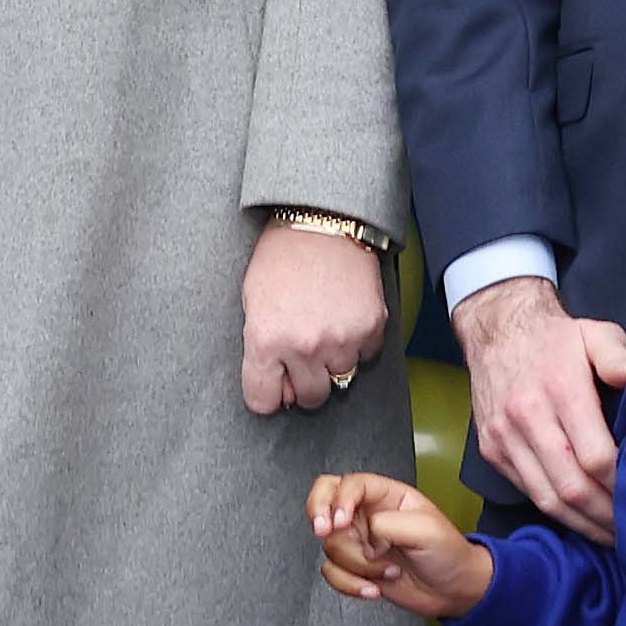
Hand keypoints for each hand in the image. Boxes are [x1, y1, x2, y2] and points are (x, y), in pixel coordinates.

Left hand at [242, 223, 391, 417]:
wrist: (323, 224)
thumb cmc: (280, 260)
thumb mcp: (253, 305)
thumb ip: (261, 351)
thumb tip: (279, 390)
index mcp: (266, 341)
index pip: (263, 402)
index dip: (267, 395)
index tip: (272, 386)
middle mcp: (304, 347)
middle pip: (309, 399)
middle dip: (304, 384)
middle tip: (302, 359)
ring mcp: (342, 339)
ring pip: (341, 380)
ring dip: (332, 363)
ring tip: (324, 329)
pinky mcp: (372, 328)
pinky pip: (366, 357)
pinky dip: (357, 345)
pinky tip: (345, 318)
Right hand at [308, 472, 494, 619]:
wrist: (455, 591)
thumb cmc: (449, 554)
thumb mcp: (426, 530)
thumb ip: (386, 524)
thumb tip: (364, 538)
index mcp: (386, 495)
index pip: (349, 485)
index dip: (339, 500)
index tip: (340, 521)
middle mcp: (368, 514)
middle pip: (323, 499)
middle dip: (318, 514)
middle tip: (324, 530)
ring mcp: (359, 541)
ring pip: (331, 545)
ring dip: (357, 563)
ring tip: (387, 570)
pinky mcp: (355, 566)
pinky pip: (332, 572)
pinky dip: (349, 583)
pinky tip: (373, 587)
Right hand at [449, 275, 625, 541]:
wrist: (496, 331)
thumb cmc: (556, 338)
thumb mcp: (595, 333)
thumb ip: (618, 356)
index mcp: (559, 389)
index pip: (595, 456)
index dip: (622, 486)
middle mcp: (527, 417)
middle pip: (571, 487)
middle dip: (606, 517)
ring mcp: (504, 437)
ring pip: (546, 498)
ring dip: (582, 524)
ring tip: (612, 537)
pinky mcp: (492, 450)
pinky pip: (527, 491)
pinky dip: (556, 511)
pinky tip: (581, 519)